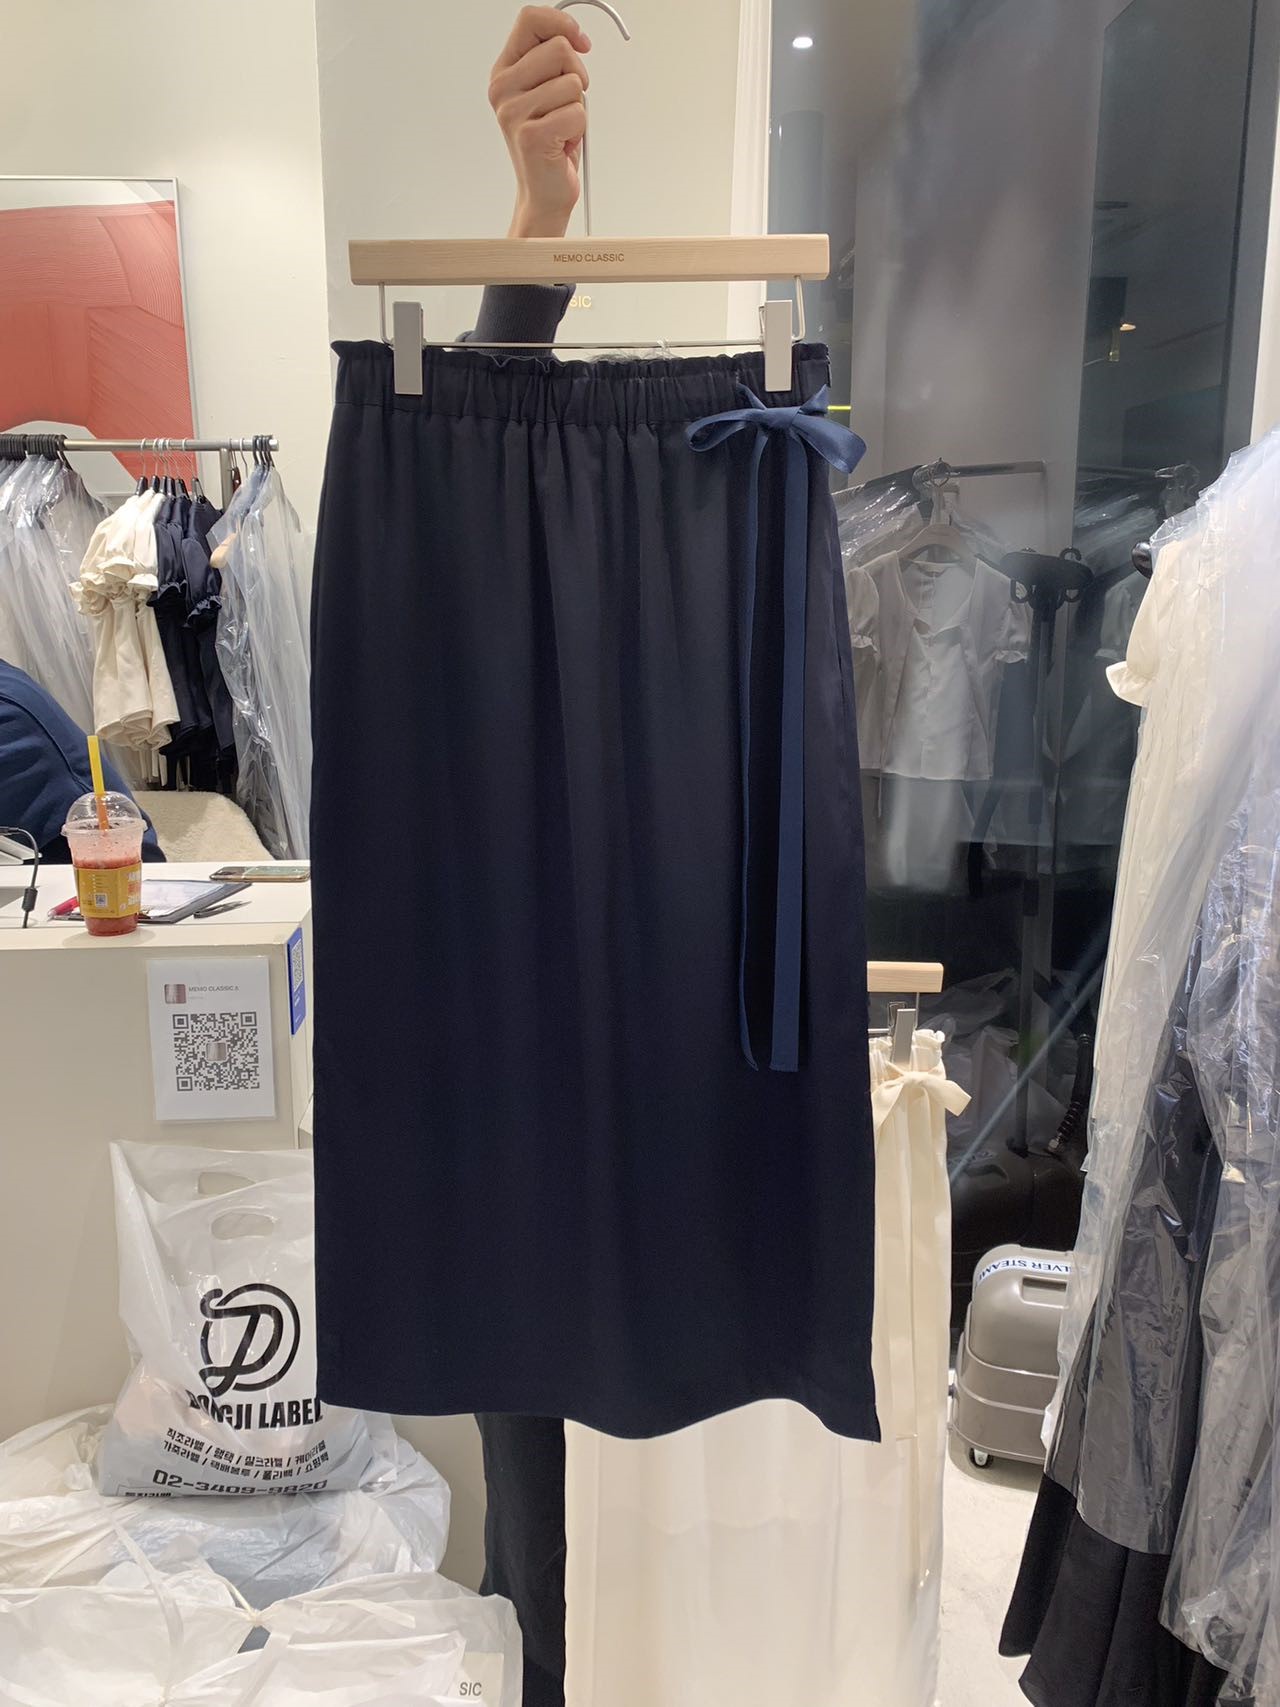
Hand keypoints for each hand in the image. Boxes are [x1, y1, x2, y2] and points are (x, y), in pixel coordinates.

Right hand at [490, 6, 591, 238]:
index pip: (531, 20)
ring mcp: (514, 112)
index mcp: (504, 71)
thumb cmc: (550, 141)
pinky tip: (562, 143)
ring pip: (573, 84)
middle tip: (566, 104)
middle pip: (559, 49)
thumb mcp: (547, 90)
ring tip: (561, 127)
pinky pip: (578, 113)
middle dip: (577, 75)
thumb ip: (552, 58)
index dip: (562, 23)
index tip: (580, 42)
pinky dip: (579, 130)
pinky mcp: (532, 136)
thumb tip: (576, 36)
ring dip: (578, 107)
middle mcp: (502, 89)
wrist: (543, 193)